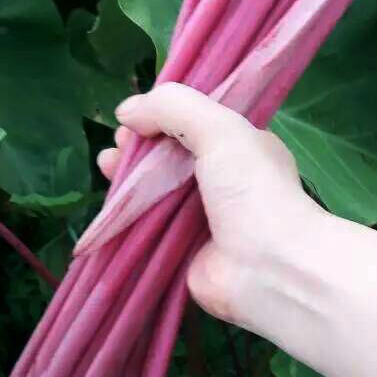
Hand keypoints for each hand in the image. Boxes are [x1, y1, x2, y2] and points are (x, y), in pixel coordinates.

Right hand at [98, 84, 317, 329]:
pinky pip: (147, 227)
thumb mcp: (221, 129)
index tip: (135, 117)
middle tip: (118, 145)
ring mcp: (201, 217)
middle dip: (139, 147)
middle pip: (169, 156)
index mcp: (240, 148)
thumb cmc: (252, 191)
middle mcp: (222, 180)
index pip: (194, 123)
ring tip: (107, 167)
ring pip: (154, 190)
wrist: (269, 268)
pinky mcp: (181, 249)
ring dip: (127, 178)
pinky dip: (125, 215)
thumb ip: (174, 107)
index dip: (162, 116)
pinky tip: (110, 205)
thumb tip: (127, 111)